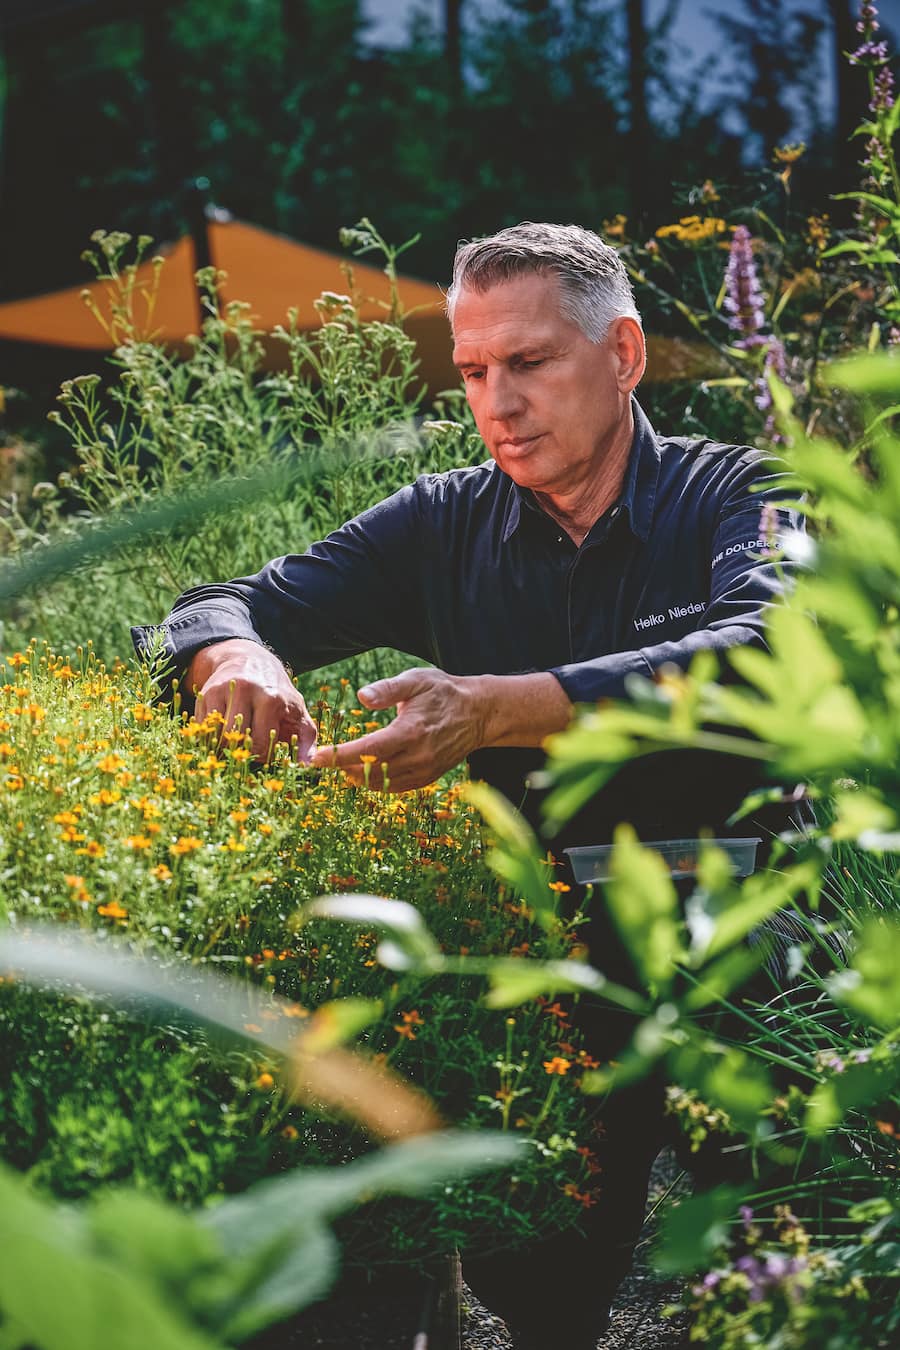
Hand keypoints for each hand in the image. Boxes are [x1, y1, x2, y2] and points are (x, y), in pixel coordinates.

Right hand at [186, 638, 317, 762]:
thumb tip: (307, 768)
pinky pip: (203, 727)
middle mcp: (246, 690)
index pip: (261, 744)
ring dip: (224, 746)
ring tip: (237, 742)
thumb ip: (307, 743)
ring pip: (216, 735)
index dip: (264, 756)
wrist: (250, 661)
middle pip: (236, 739)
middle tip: (249, 749)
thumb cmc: (278, 695)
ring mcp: (223, 690)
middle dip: (242, 751)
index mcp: (272, 698)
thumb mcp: (298, 714)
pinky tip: (223, 731)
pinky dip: (211, 736)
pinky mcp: (206, 693)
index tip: (267, 752)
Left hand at [310, 667, 487, 791]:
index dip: (339, 755)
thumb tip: (361, 697)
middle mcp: (417, 756)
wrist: (479, 713)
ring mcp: (424, 771)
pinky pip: (395, 787)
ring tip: (341, 764)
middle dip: (343, 767)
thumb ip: (388, 689)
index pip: (367, 750)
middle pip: (370, 771)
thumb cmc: (444, 692)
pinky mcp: (428, 778)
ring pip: (381, 783)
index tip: (316, 758)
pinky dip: (376, 782)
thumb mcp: (416, 680)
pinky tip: (365, 771)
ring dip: (357, 777)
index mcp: (411, 732)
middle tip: (325, 759)